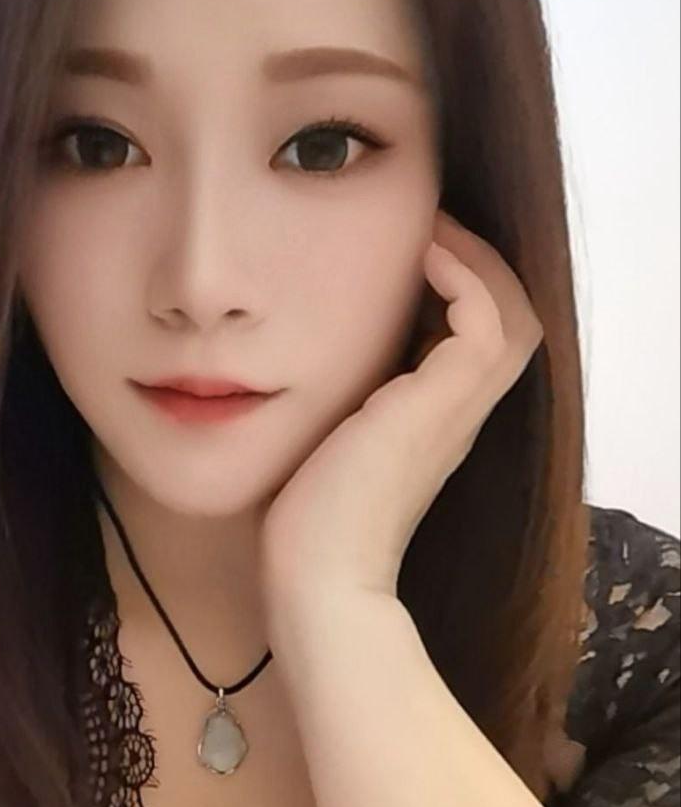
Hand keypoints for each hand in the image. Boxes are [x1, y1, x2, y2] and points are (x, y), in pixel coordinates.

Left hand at [260, 209, 544, 600]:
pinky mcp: (438, 407)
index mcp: (434, 424)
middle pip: (513, 322)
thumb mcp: (327, 448)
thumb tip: (293, 366)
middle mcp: (457, 415)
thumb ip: (336, 409)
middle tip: (431, 229)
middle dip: (480, 266)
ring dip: (478, 262)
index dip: (461, 291)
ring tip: (430, 231)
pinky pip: (484, 322)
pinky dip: (464, 277)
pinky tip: (421, 254)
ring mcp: (454, 412)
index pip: (478, 342)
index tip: (414, 252)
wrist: (317, 577)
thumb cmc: (308, 524)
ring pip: (513, 316)